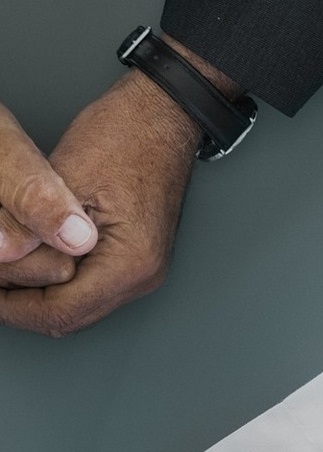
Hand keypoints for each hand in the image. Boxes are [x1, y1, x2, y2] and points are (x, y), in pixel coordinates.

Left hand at [0, 37, 238, 336]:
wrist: (163, 118)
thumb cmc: (127, 136)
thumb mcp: (65, 178)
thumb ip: (33, 226)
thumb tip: (1, 261)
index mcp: (130, 264)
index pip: (61, 312)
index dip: (13, 306)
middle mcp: (142, 277)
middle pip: (70, 318)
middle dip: (22, 304)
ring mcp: (141, 273)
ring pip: (77, 308)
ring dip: (38, 294)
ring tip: (6, 270)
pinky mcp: (135, 261)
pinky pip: (88, 289)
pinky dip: (56, 282)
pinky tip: (33, 261)